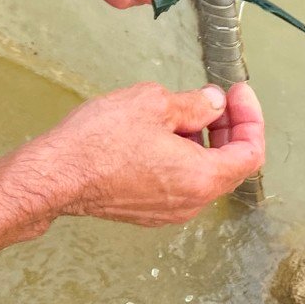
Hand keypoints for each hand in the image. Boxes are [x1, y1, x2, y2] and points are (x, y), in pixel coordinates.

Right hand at [3, 82, 264, 226]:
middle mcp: (191, 203)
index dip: (250, 117)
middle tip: (214, 97)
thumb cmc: (99, 141)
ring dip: (202, 140)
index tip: (237, 92)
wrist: (54, 176)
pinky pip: (179, 182)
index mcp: (201, 178)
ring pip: (202, 173)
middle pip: (229, 165)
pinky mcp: (145, 210)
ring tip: (180, 109)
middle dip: (228, 127)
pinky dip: (182, 155)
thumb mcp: (154, 104)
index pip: (250, 152)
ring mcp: (167, 211)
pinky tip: (159, 132)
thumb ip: (194, 104)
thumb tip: (213, 103)